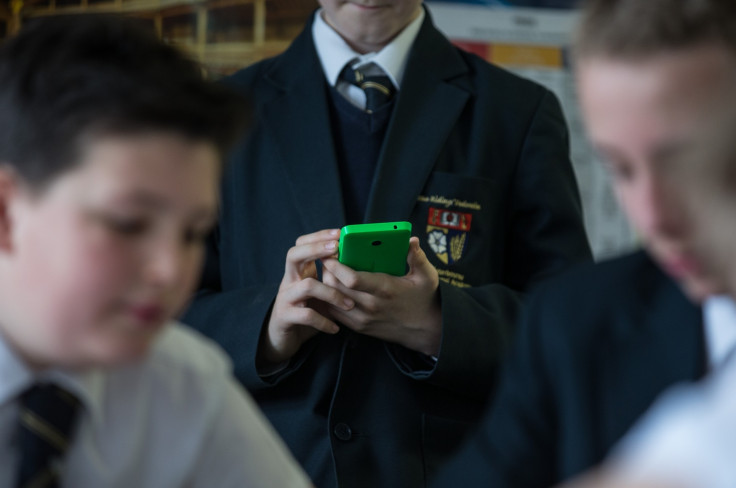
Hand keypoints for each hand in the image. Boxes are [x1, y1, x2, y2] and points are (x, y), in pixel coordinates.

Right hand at [259, 229, 354, 365]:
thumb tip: (358, 265)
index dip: (318, 236)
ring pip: (307, 286)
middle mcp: (288, 281)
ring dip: (332, 293)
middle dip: (316, 249)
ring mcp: (285, 298)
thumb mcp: (317, 292)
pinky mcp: (285, 317)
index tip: (339, 234)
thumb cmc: (306, 312)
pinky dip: (324, 321)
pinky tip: (335, 328)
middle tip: (337, 250)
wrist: (281, 339)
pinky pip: (306, 315)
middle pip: (293, 255)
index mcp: (297, 272)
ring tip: (350, 304)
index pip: (301, 244)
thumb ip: (330, 278)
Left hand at [321, 237, 441, 355]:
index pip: (353, 279)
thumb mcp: (427, 277)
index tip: (331, 252)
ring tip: (328, 270)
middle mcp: (371, 306)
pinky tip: (332, 287)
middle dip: (326, 271)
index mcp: (386, 290)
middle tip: (326, 257)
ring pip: (332, 300)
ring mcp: (363, 319)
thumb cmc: (425, 299)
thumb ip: (417, 257)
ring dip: (326, 284)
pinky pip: (335, 312)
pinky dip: (329, 298)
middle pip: (336, 288)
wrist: (426, 330)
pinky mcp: (359, 326)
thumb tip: (412, 240)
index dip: (337, 265)